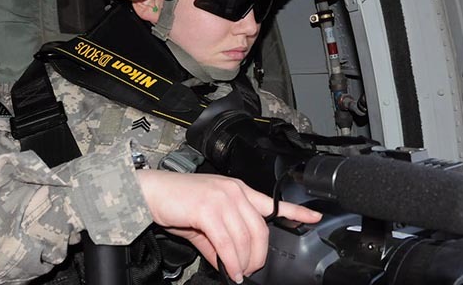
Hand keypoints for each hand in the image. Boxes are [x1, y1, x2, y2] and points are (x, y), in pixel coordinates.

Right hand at [136, 169, 320, 282]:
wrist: (148, 192)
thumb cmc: (174, 204)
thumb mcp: (203, 225)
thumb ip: (219, 243)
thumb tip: (229, 264)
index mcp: (238, 190)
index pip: (272, 202)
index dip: (296, 211)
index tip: (314, 217)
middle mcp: (235, 191)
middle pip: (261, 229)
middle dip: (259, 255)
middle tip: (250, 270)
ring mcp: (223, 197)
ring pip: (245, 237)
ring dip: (244, 261)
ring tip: (238, 273)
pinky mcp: (208, 207)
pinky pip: (227, 241)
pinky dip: (230, 259)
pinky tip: (230, 269)